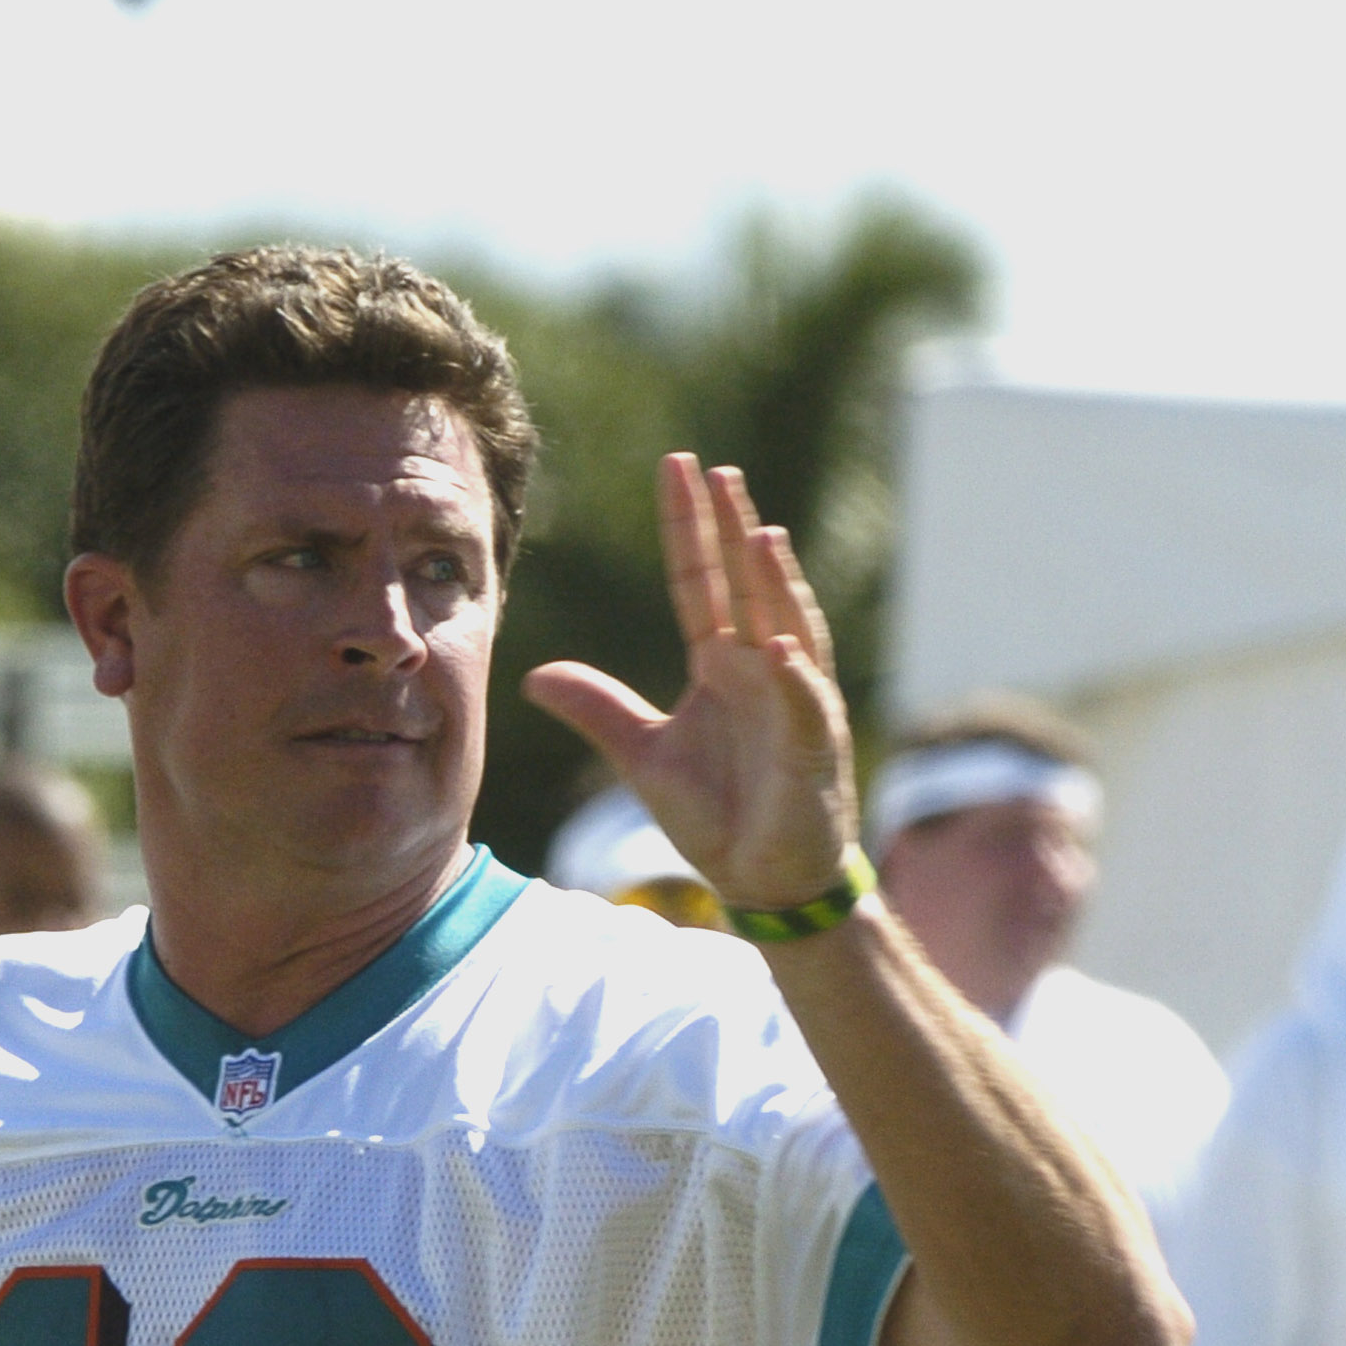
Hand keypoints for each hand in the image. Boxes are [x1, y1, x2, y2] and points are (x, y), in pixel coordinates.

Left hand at [521, 454, 857, 910]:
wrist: (760, 877)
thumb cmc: (717, 811)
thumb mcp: (640, 753)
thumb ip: (596, 707)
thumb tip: (534, 675)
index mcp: (721, 663)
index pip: (700, 582)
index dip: (688, 528)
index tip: (677, 468)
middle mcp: (761, 669)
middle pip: (745, 587)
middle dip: (732, 530)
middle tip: (715, 471)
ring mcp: (793, 703)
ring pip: (786, 629)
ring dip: (774, 585)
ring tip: (758, 533)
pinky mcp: (811, 748)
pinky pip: (802, 704)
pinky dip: (792, 676)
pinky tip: (776, 644)